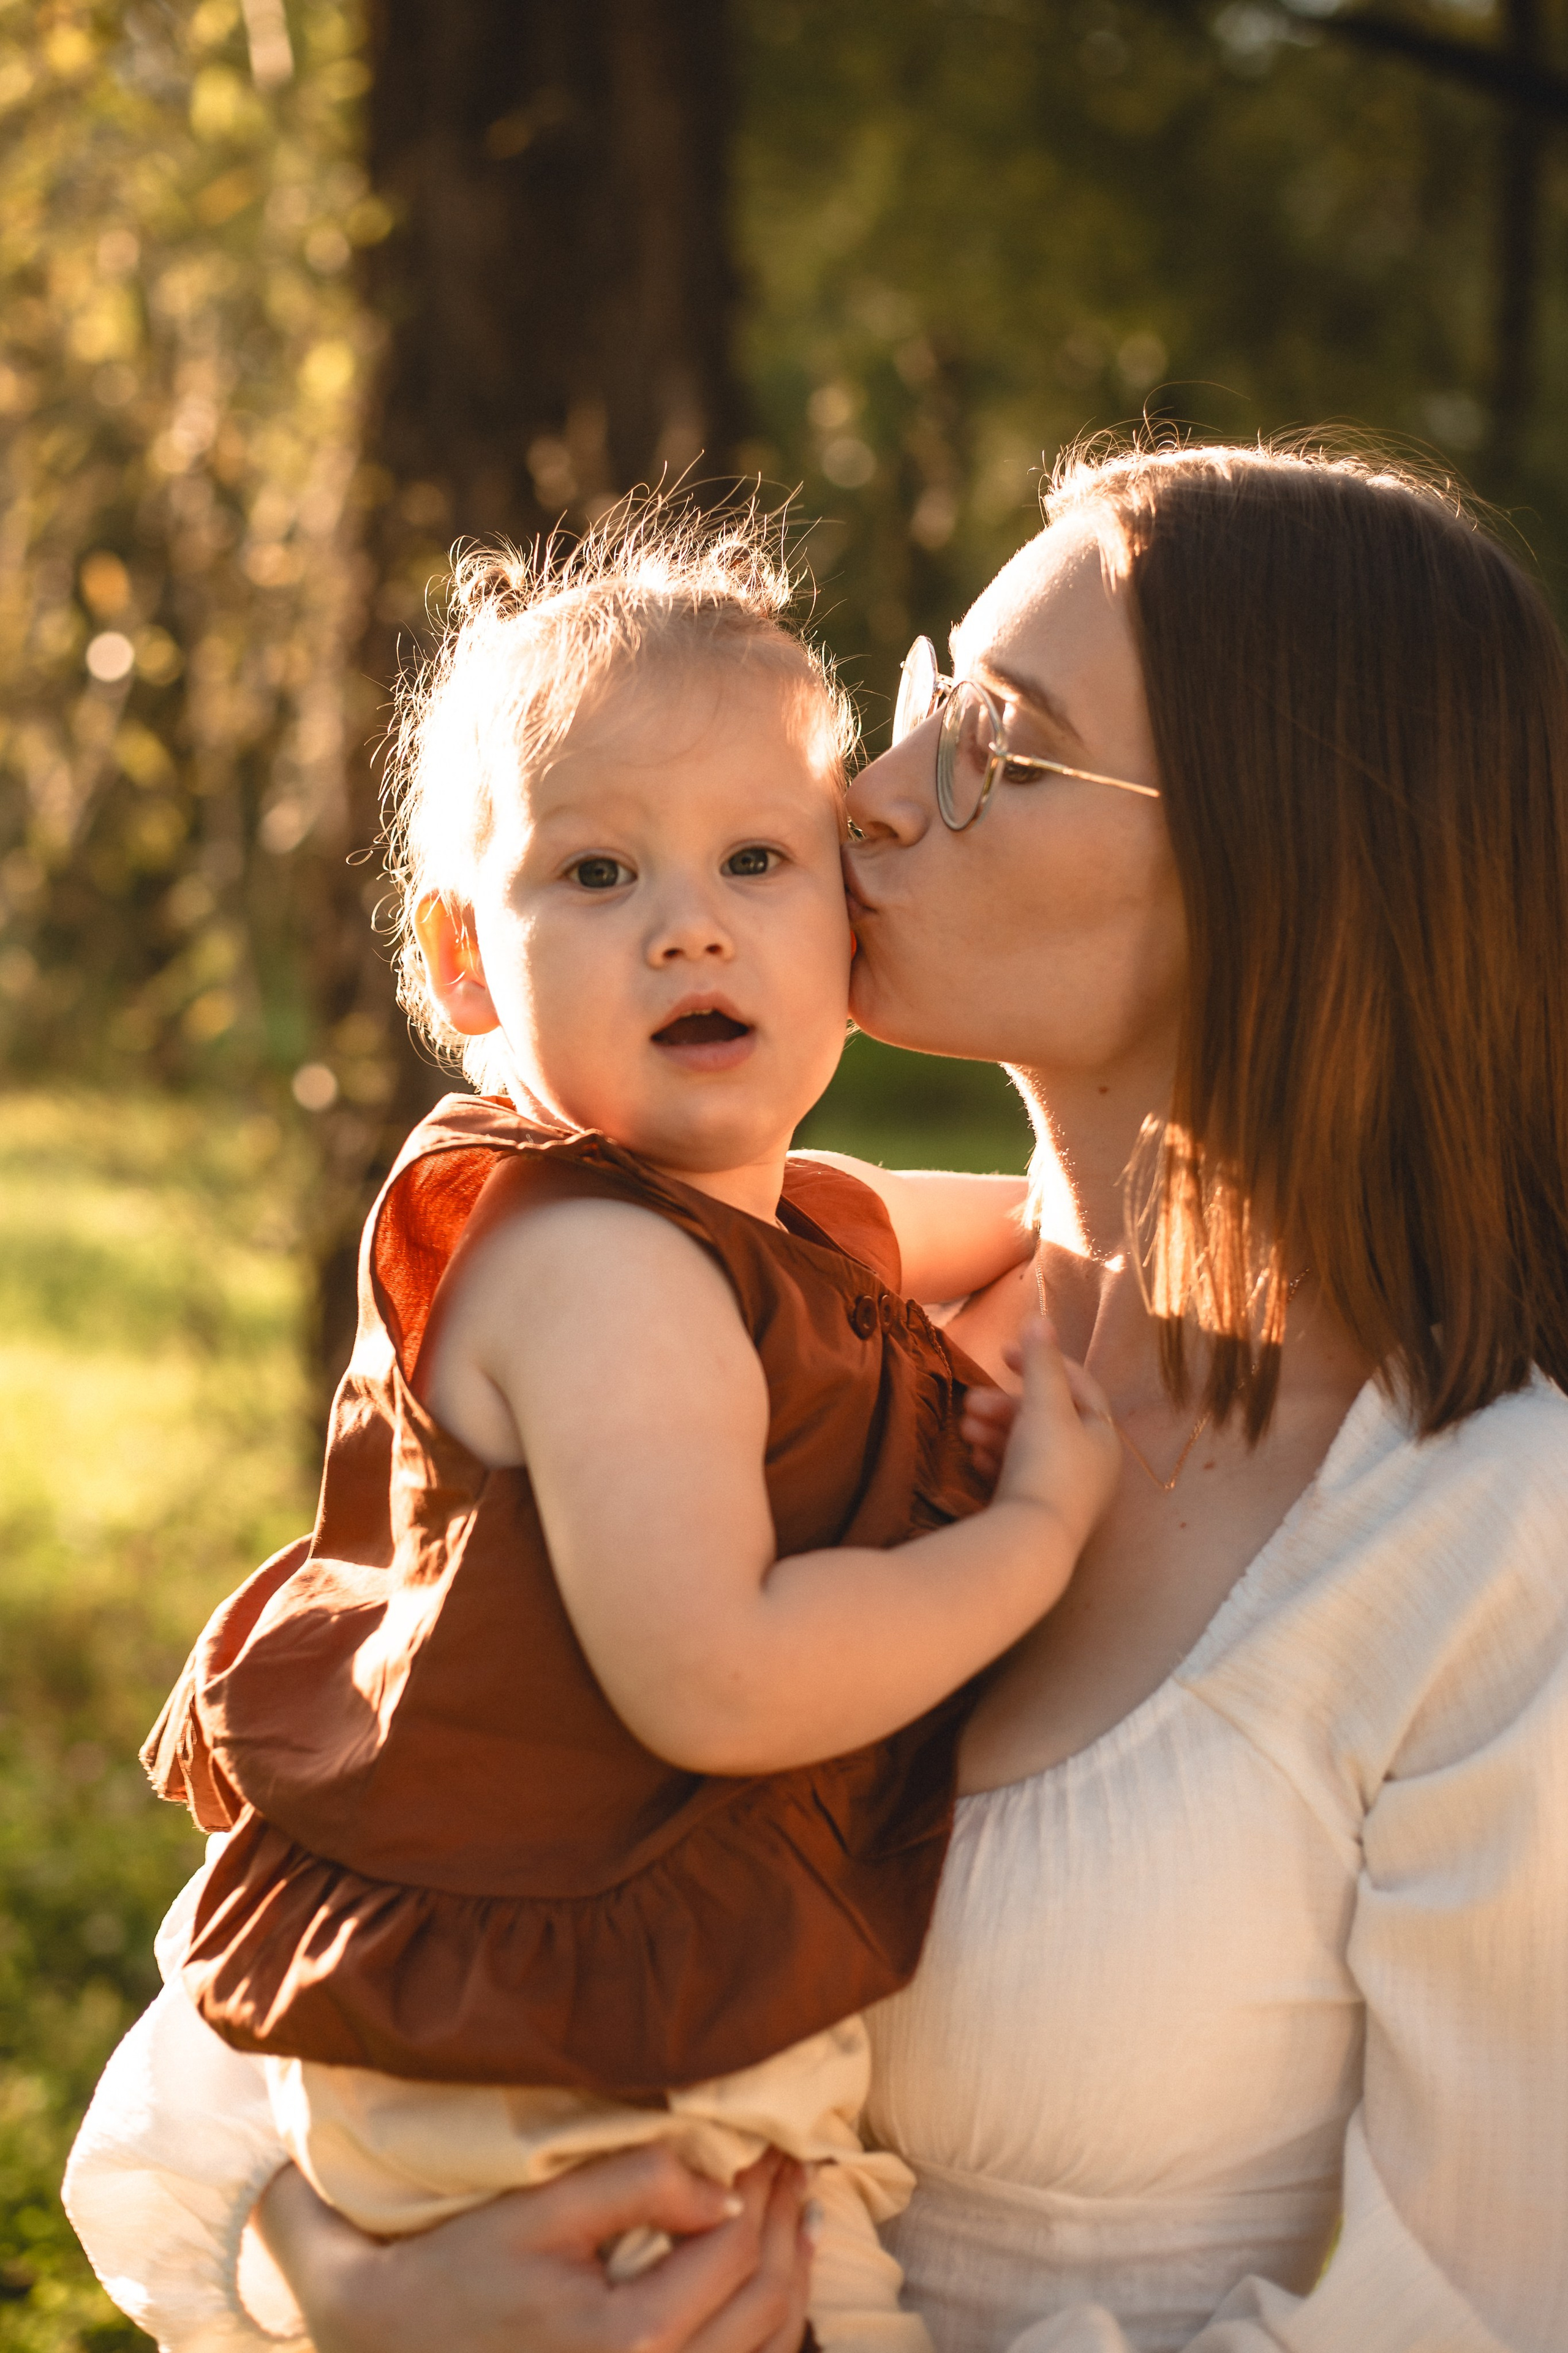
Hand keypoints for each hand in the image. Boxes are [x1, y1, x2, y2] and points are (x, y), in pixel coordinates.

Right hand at [255, 2144, 813, 2352]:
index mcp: (626, 2341)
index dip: (760, 2184)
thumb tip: (722, 2184)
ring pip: (765, 2349)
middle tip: (794, 2159)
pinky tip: (773, 2281)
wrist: (394, 2344)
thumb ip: (635, 2185)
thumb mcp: (540, 2211)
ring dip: (790, 2274)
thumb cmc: (461, 2271)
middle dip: (785, 2222)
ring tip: (798, 2208)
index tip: (767, 2135)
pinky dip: (770, 2328)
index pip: (730, 2248)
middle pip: (762, 2301)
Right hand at [967, 1316, 1119, 1554]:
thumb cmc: (1046, 1467)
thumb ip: (1040, 1362)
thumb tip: (1040, 1318)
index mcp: (1103, 1439)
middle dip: (1006, 1403)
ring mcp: (1061, 1493)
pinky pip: (1015, 1474)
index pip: (1079, 1387)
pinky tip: (974, 1453)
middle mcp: (1089, 1468)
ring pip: (1026, 1446)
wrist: (1028, 1544)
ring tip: (965, 1424)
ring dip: (995, 1428)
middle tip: (971, 1399)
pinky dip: (995, 1458)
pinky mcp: (1035, 1513)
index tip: (1004, 1352)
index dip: (1044, 1361)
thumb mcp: (1044, 1406)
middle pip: (1046, 1419)